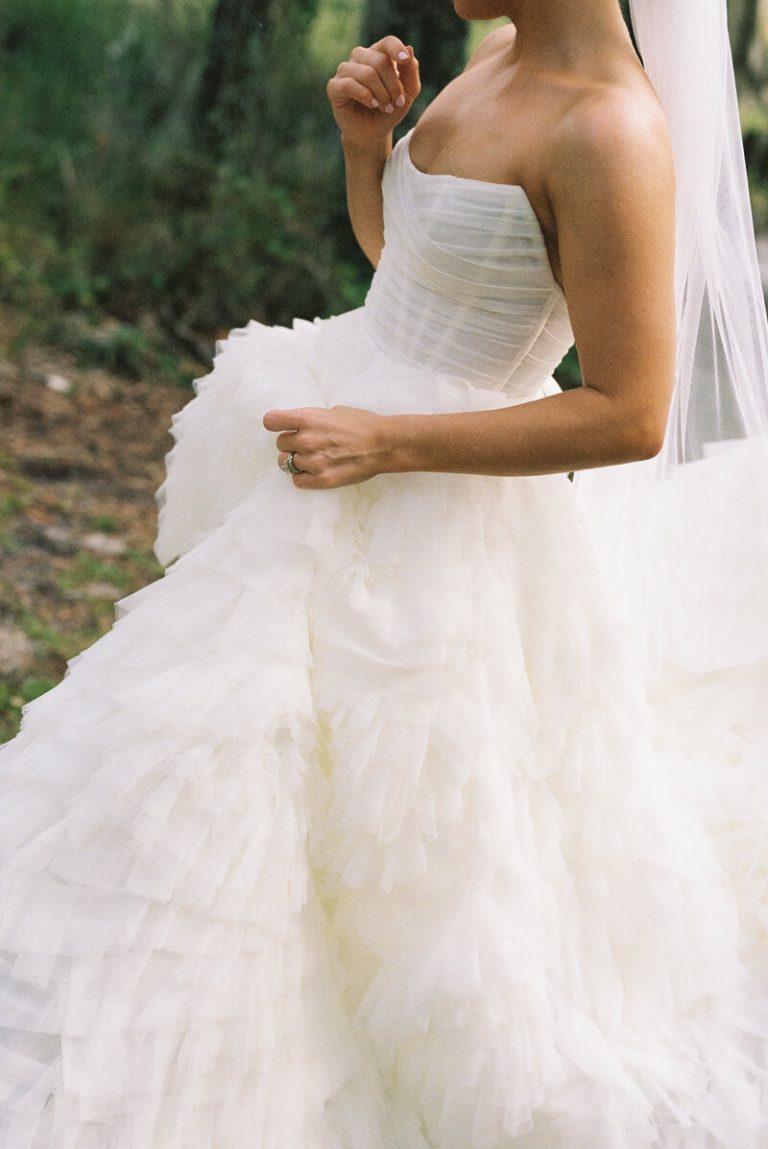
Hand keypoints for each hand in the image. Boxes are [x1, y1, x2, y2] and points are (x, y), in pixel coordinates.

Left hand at [263, 405, 391, 488]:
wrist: (383, 444)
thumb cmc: (362, 424)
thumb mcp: (334, 412)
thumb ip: (313, 420)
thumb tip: (301, 426)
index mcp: (307, 419)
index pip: (271, 421)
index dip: (276, 424)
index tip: (282, 426)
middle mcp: (306, 440)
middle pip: (280, 444)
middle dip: (291, 443)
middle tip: (308, 444)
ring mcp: (313, 462)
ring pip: (286, 463)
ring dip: (297, 460)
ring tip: (314, 458)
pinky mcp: (321, 480)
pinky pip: (297, 480)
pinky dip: (303, 476)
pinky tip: (315, 471)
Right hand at [327, 36, 420, 147]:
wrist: (372, 133)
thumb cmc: (389, 110)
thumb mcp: (407, 93)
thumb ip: (411, 71)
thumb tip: (409, 48)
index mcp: (378, 54)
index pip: (387, 42)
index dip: (396, 49)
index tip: (405, 61)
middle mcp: (360, 58)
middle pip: (380, 61)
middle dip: (393, 85)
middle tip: (398, 103)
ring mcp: (345, 70)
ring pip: (367, 73)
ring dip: (381, 93)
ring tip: (387, 108)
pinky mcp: (334, 86)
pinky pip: (349, 84)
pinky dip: (365, 95)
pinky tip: (372, 104)